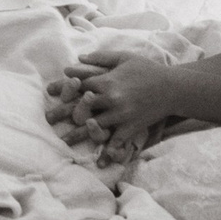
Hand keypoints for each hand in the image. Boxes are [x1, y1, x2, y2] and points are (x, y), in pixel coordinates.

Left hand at [46, 47, 183, 146]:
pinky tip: (98, 162)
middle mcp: (110, 98)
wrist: (172, 88)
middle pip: (80, 107)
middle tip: (48, 119)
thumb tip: (78, 58)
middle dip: (63, 113)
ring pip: (93, 127)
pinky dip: (107, 153)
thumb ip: (101, 57)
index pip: (79, 84)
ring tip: (64, 141)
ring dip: (78, 135)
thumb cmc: (148, 69)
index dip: (62, 87)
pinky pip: (116, 142)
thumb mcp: (124, 57)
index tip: (49, 92)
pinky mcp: (131, 127)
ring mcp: (120, 114)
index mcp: (107, 80)